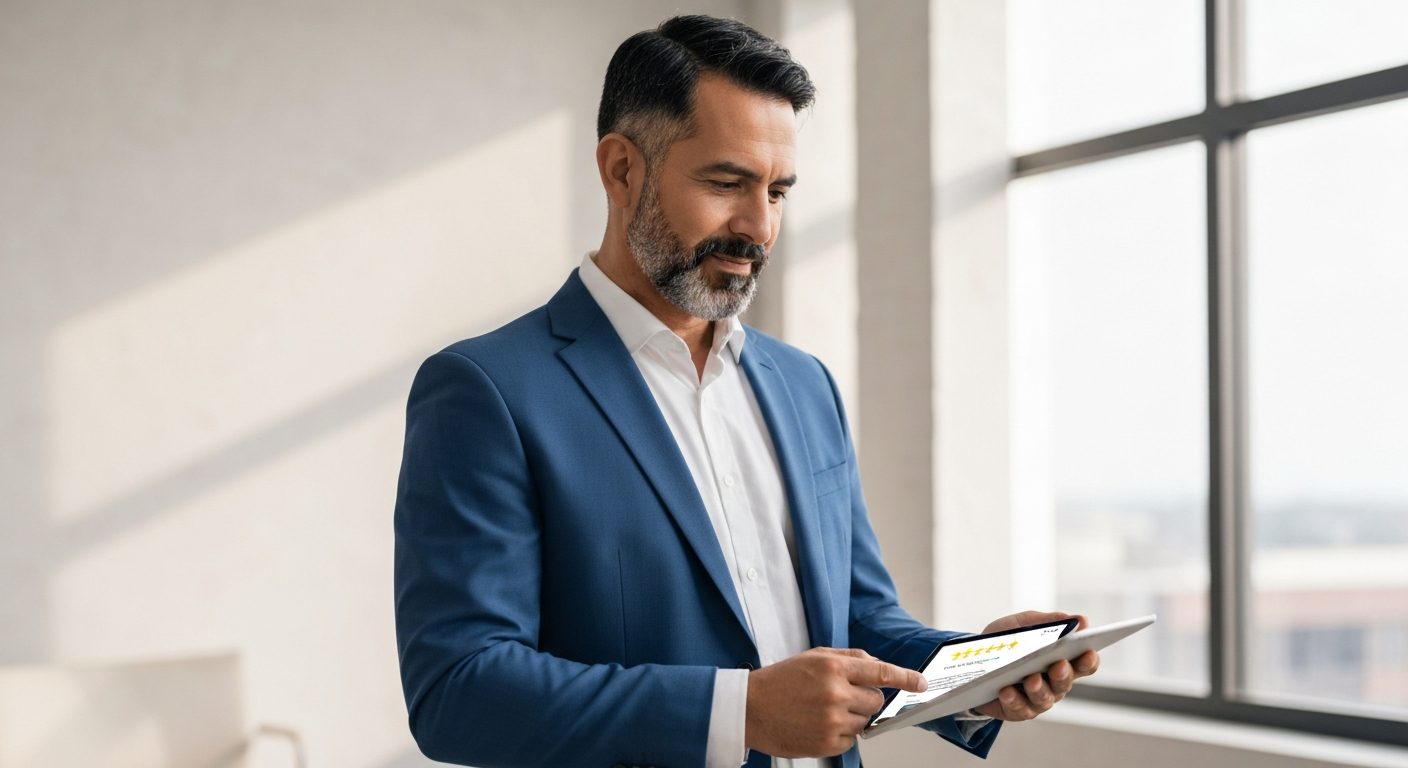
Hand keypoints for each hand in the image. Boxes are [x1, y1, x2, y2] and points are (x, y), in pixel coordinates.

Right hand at [745, 647, 926, 757]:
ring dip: (852, 717)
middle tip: (841, 696)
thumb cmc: (780, 681)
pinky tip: (819, 724)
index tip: (920, 683)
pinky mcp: (827, 743)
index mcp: (832, 667)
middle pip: (876, 700)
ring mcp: (832, 720)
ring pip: (865, 722)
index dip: (905, 677)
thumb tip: (877, 666)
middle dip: (865, 698)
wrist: (750, 709)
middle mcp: (835, 693)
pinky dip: (841, 734)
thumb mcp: (813, 657)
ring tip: (824, 710)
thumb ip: (849, 658)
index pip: (880, 672)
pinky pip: (851, 740)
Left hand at [971, 610, 1099, 720]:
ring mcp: (1036, 699)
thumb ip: (1047, 621)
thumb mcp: (1021, 625)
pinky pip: (1019, 708)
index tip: (1089, 651)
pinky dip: (1013, 699)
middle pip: (1065, 682)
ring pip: (1044, 698)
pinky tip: (1006, 691)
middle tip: (1058, 664)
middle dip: (1063, 674)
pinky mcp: (1017, 710)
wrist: (971, 660)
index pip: (1083, 664)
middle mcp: (1053, 683)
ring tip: (1031, 679)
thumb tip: (1076, 619)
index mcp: (1060, 660)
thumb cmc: (1004, 642)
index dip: (1088, 659)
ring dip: (1038, 689)